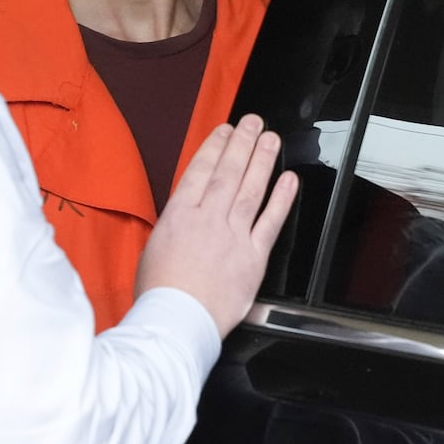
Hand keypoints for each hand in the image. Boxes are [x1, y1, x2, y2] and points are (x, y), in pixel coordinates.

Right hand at [136, 114, 298, 337]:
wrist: (177, 322)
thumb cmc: (160, 293)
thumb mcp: (153, 248)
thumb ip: (175, 225)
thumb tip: (185, 214)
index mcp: (180, 215)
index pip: (200, 170)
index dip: (215, 146)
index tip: (225, 130)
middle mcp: (208, 219)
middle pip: (229, 172)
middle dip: (242, 143)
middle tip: (253, 122)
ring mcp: (232, 236)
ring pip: (251, 190)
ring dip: (263, 161)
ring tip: (271, 140)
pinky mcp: (253, 257)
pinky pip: (270, 222)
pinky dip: (281, 199)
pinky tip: (289, 181)